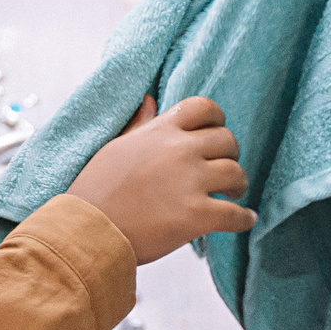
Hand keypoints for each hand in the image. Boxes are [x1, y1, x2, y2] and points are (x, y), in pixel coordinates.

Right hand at [67, 96, 251, 264]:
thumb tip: (150, 99)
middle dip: (230, 155)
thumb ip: (140, 125)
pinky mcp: (196, 215)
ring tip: (233, 194)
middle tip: (224, 171)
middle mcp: (179, 150)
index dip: (217, 120)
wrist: (86, 230)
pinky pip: (235, 214)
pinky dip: (243, 219)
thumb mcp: (116, 148)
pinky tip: (244, 220)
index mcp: (160, 131)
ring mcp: (190, 182)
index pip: (204, 108)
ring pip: (236, 173)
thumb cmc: (96, 191)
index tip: (216, 135)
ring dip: (239, 185)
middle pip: (227, 140)